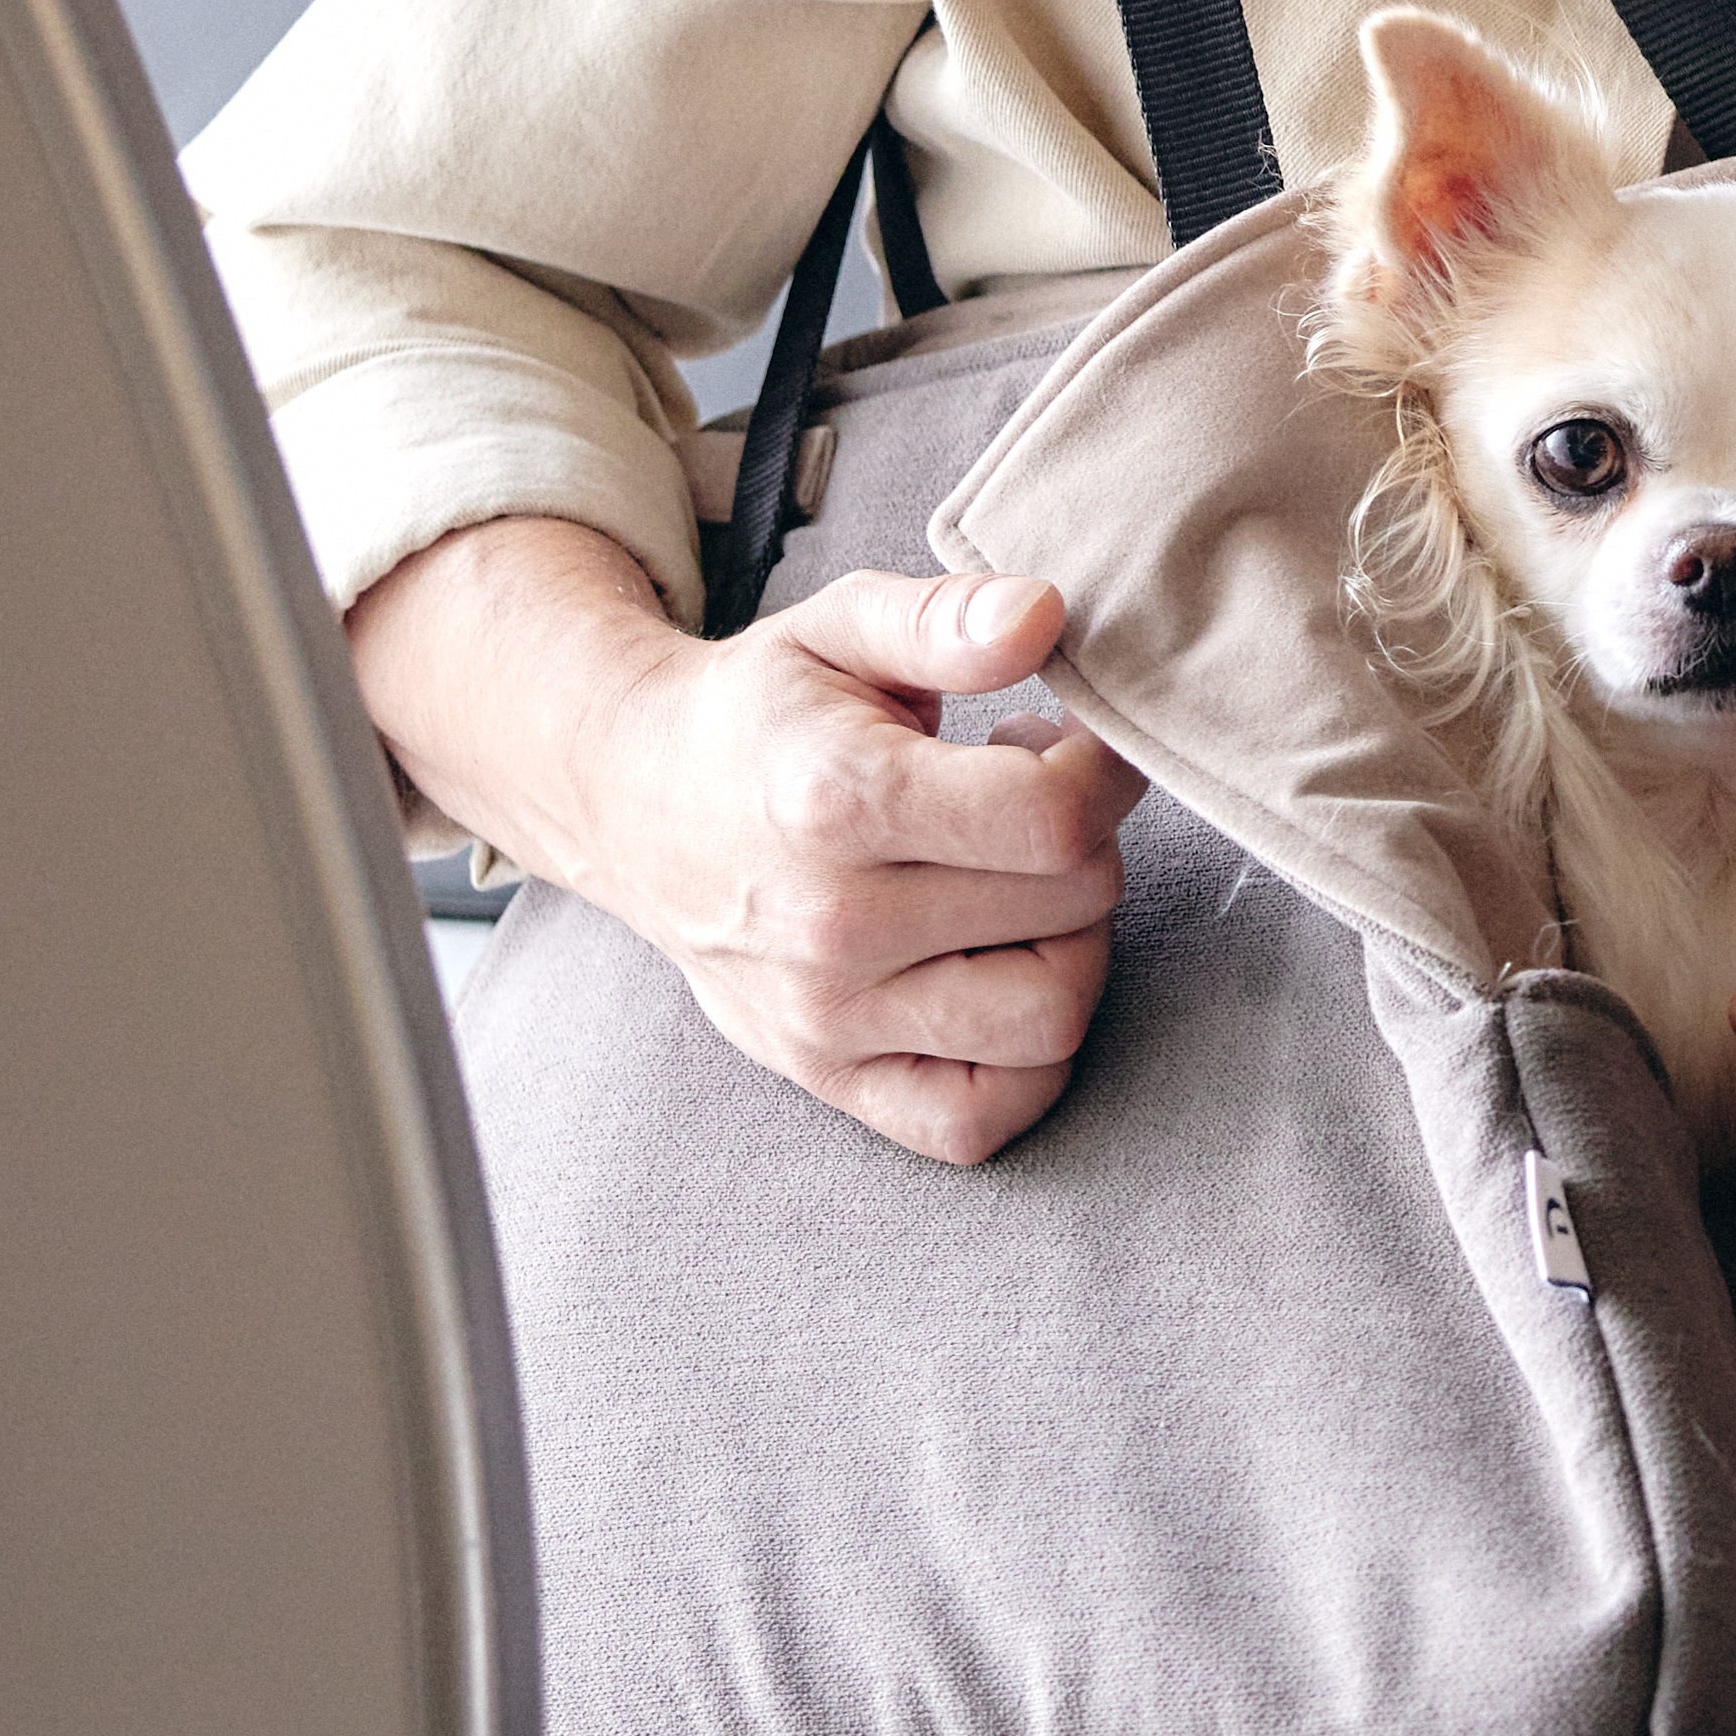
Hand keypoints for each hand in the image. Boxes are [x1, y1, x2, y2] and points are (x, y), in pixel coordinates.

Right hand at [354, 517, 1142, 1168]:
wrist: (632, 801)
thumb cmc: (759, 714)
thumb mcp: (840, 627)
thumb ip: (947, 617)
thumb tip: (1044, 616)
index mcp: (838, 798)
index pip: (1051, 817)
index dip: (1103, 772)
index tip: (1075, 747)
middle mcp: (831, 923)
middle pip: (1071, 908)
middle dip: (1088, 844)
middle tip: (1035, 806)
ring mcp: (828, 1017)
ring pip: (1049, 1019)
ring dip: (1073, 946)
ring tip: (1019, 888)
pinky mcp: (829, 1077)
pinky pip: (980, 1119)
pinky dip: (1027, 1065)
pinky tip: (1005, 977)